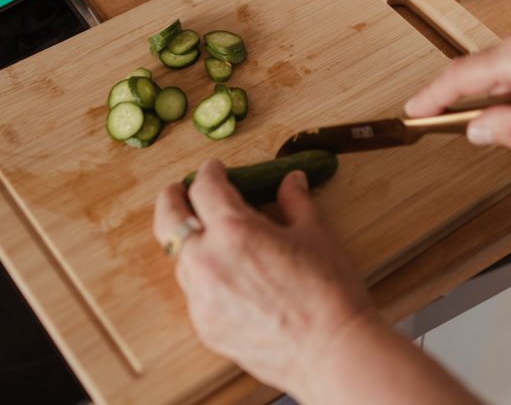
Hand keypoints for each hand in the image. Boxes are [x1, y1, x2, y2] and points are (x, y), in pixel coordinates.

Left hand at [154, 160, 376, 397]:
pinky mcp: (205, 326)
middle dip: (172, 198)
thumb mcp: (315, 234)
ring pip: (180, 257)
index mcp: (235, 230)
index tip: (215, 169)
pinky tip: (225, 272)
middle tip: (180, 189)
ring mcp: (202, 298)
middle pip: (170, 219)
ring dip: (189, 238)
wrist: (330, 350)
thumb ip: (295, 202)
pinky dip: (203, 273)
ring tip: (208, 232)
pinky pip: (194, 290)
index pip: (205, 188)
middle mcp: (208, 261)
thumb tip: (291, 181)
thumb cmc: (328, 291)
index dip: (210, 172)